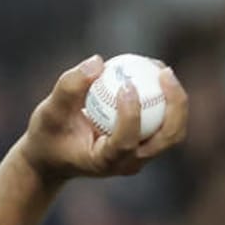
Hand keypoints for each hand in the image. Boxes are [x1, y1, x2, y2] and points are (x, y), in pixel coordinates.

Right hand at [19, 55, 188, 183]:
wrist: (53, 155)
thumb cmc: (48, 134)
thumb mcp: (48, 112)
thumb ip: (69, 88)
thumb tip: (98, 61)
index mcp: (103, 161)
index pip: (126, 142)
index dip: (131, 115)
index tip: (126, 85)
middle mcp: (128, 163)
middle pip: (166, 138)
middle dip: (174, 105)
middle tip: (164, 73)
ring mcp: (141, 156)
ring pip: (173, 131)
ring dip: (176, 101)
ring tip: (162, 70)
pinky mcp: (146, 145)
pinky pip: (166, 121)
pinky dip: (165, 98)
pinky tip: (154, 73)